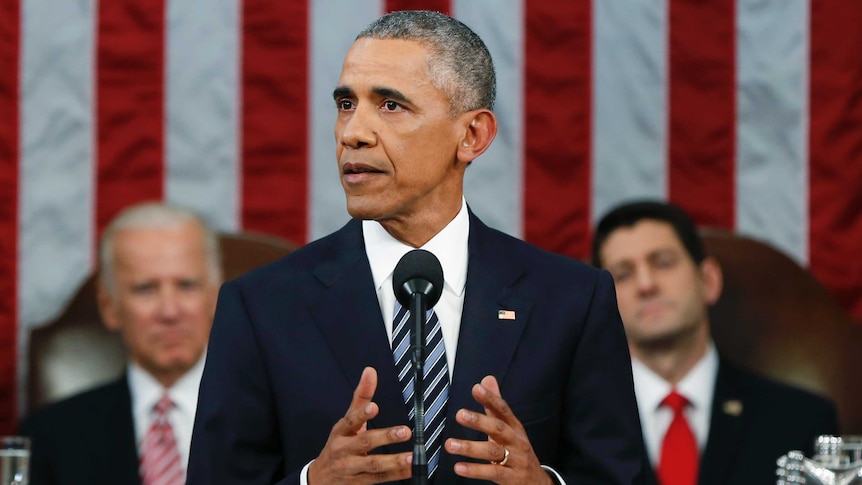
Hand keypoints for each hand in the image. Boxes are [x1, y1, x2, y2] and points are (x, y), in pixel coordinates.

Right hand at [308, 367, 412, 483]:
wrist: (320, 478)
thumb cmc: (339, 444)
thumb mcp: (347, 421)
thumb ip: (361, 397)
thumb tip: (370, 371)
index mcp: (341, 431)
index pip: (350, 421)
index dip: (362, 414)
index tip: (374, 407)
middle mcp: (343, 449)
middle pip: (364, 442)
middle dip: (385, 437)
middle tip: (405, 431)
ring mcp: (350, 468)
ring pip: (372, 464)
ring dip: (393, 461)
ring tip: (410, 456)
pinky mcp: (358, 483)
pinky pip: (378, 479)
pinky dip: (395, 474)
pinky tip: (409, 469)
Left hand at [445, 376, 553, 484]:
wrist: (536, 481)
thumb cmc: (517, 451)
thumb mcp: (509, 428)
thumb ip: (495, 405)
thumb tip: (487, 380)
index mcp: (515, 427)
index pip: (503, 409)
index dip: (490, 398)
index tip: (476, 388)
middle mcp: (516, 441)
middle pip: (498, 429)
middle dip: (479, 421)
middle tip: (460, 414)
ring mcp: (515, 460)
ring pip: (492, 452)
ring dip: (470, 448)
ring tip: (451, 444)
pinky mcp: (510, 478)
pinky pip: (492, 472)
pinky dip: (475, 470)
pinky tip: (459, 467)